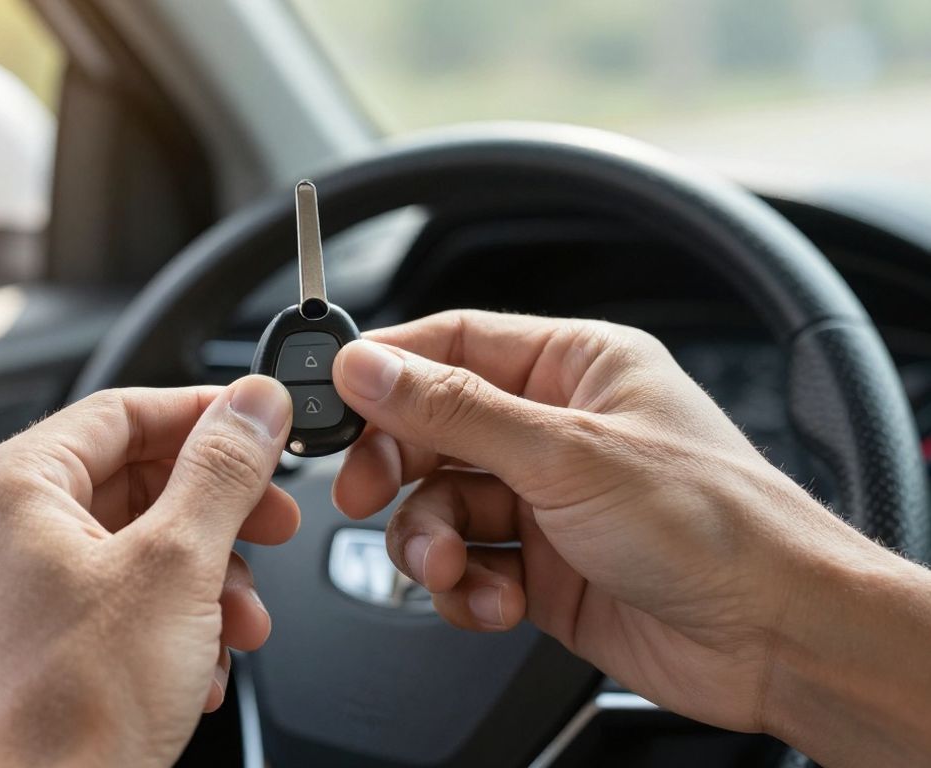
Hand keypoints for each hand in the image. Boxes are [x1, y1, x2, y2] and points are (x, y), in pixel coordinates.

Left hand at [0, 377, 295, 767]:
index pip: (120, 411)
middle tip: (273, 521)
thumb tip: (254, 405)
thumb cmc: (73, 713)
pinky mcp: (28, 646)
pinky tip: (203, 661)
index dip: (204, 414)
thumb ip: (222, 470)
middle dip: (216, 513)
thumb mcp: (176, 567)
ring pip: (130, 547)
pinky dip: (169, 620)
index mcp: (7, 490)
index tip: (263, 424)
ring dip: (204, 578)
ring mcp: (6, 594)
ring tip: (239, 620)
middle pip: (131, 480)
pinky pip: (112, 600)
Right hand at [330, 310, 930, 765]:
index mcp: (573, 367)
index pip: (451, 345)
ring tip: (452, 565)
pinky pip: (466, 568)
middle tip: (366, 493)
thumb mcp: (567, 453)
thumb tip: (368, 368)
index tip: (334, 401)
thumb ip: (455, 410)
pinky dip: (464, 590)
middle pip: (431, 431)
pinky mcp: (540, 570)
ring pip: (440, 506)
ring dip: (432, 540)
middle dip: (397, 468)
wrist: (776, 639)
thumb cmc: (715, 524)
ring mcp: (545, 503)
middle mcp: (554, 430)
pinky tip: (492, 601)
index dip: (386, 370)